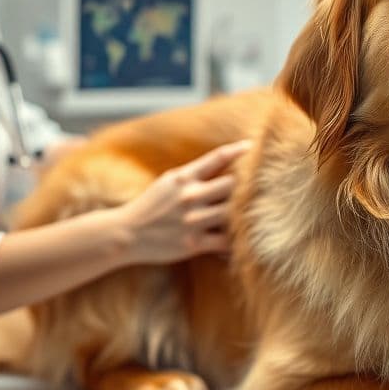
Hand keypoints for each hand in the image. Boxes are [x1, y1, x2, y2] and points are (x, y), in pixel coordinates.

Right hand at [117, 140, 252, 264]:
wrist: (125, 233)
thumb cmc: (150, 206)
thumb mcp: (168, 181)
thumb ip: (193, 174)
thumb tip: (223, 163)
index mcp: (183, 177)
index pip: (217, 158)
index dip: (238, 150)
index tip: (252, 146)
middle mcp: (190, 196)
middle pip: (232, 185)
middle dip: (247, 185)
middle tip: (262, 188)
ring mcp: (192, 220)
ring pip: (232, 213)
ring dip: (245, 214)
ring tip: (258, 215)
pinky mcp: (193, 243)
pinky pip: (226, 242)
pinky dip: (237, 242)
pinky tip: (242, 241)